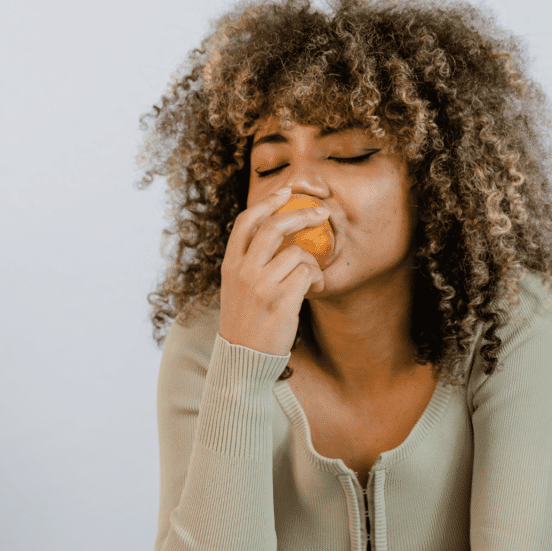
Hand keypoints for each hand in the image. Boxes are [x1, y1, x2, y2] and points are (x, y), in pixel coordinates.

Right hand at [218, 187, 329, 356]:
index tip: (286, 192)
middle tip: (321, 212)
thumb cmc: (246, 323)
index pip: (246, 221)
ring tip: (314, 276)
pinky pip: (307, 273)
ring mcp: (261, 286)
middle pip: (275, 227)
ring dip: (313, 261)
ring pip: (297, 253)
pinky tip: (316, 288)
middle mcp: (243, 272)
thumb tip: (277, 234)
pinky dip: (317, 278)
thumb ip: (250, 263)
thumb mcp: (236, 288)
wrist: (243, 359)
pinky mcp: (280, 301)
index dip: (268, 202)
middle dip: (302, 214)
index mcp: (230, 265)